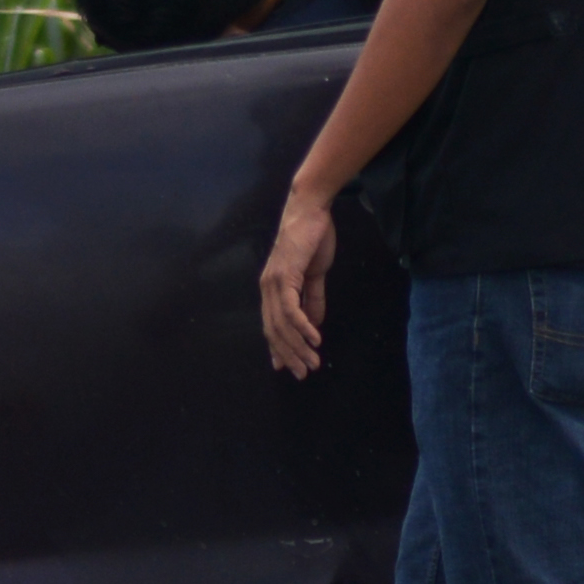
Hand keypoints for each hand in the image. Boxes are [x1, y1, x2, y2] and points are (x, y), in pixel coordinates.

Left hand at [259, 180, 345, 377]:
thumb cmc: (312, 238)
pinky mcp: (285, 276)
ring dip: (298, 346)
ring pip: (282, 324)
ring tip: (312, 362)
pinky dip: (302, 327)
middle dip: (289, 354)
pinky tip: (314, 339)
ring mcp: (274, 282)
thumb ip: (313, 299)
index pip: (272, 325)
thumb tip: (314, 324)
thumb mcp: (315, 274)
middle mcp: (268, 288)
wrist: (311, 210)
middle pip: (274, 330)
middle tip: (303, 373)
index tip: (287, 366)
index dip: (279, 347)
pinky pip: (291, 309)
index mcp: (273, 288)